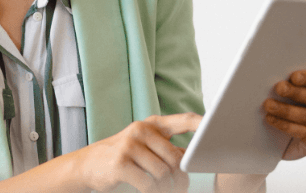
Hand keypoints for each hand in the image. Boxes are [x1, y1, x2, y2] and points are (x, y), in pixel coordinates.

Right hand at [58, 112, 200, 192]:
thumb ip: (169, 150)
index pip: (183, 120)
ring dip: (165, 189)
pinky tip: (146, 191)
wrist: (87, 164)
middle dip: (180, 179)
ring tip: (160, 191)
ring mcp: (129, 145)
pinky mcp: (120, 163)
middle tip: (178, 189)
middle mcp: (140, 130)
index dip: (202, 124)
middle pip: (175, 159)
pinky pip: (149, 184)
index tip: (218, 127)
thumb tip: (194, 159)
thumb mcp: (146, 148)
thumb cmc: (123, 157)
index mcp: (151, 124)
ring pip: (163, 173)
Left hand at [263, 70, 305, 160]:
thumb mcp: (302, 93)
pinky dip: (286, 125)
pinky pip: (304, 134)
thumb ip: (296, 85)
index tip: (294, 77)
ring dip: (286, 110)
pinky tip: (271, 119)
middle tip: (280, 88)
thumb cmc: (301, 110)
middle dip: (296, 93)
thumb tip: (276, 75)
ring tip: (268, 104)